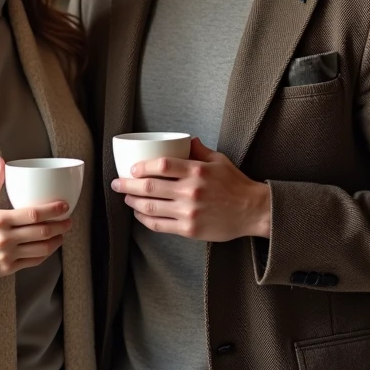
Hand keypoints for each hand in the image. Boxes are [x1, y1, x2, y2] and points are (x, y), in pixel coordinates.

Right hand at [0, 158, 71, 280]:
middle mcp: (5, 239)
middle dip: (60, 225)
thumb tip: (0, 161)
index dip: (52, 210)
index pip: (33, 215)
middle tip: (69, 219)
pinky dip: (46, 253)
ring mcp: (8, 255)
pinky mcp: (10, 268)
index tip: (64, 205)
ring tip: (63, 232)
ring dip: (57, 240)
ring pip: (41, 248)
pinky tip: (51, 245)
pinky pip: (34, 261)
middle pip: (41, 232)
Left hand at [111, 137, 270, 241]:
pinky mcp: (189, 229)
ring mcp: (189, 212)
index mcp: (197, 171)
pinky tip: (139, 214)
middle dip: (127, 185)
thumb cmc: (236, 184)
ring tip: (126, 198)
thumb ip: (199, 150)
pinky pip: (160, 225)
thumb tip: (185, 140)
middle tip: (117, 183)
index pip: (161, 165)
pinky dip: (145, 219)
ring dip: (133, 202)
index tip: (131, 168)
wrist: (252, 211)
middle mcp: (191, 191)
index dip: (142, 167)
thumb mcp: (219, 160)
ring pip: (151, 208)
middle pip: (150, 187)